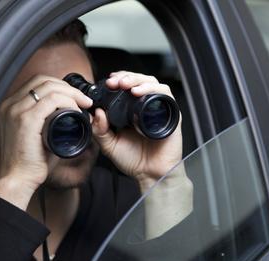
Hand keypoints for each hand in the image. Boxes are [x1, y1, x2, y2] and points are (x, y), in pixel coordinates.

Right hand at [0, 75, 91, 208]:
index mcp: (11, 106)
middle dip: (68, 87)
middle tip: (84, 100)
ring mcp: (16, 111)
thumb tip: (71, 114)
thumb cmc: (31, 162)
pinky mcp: (26, 120)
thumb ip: (48, 122)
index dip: (59, 85)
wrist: (18, 180)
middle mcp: (10, 105)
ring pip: (49, 87)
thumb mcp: (38, 135)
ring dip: (71, 93)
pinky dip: (68, 102)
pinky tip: (77, 111)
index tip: (76, 97)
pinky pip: (51, 100)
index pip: (37, 82)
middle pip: (43, 80)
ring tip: (84, 104)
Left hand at [91, 71, 182, 190]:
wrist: (151, 175)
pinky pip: (164, 94)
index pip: (127, 86)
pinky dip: (152, 89)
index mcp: (132, 110)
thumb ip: (99, 130)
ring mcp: (159, 109)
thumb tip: (97, 112)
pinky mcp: (171, 114)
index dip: (118, 80)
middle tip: (114, 82)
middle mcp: (146, 107)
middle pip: (139, 80)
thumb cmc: (134, 161)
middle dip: (126, 77)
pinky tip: (139, 93)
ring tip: (125, 85)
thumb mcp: (109, 145)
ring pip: (152, 83)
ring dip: (138, 80)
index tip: (107, 82)